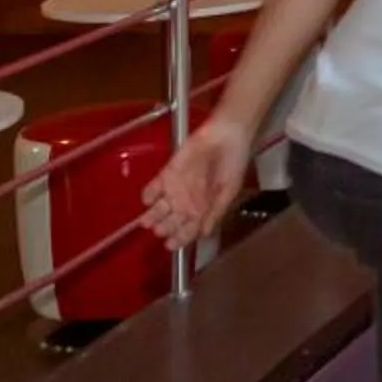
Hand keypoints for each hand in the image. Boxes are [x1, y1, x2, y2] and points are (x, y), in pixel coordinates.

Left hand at [142, 118, 254, 251]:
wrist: (226, 136)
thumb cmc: (233, 164)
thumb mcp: (230, 191)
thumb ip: (216, 212)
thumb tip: (204, 234)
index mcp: (203, 209)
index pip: (188, 230)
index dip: (179, 239)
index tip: (171, 245)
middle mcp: (186, 202)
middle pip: (169, 222)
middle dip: (163, 228)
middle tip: (161, 230)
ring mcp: (175, 189)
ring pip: (158, 209)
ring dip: (151, 216)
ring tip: (148, 221)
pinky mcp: (166, 173)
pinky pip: (152, 188)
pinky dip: (148, 195)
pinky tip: (149, 199)